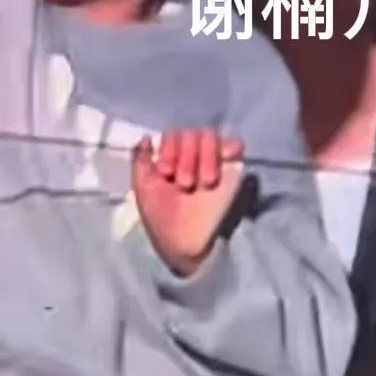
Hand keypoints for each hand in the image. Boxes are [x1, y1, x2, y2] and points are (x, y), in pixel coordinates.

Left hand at [132, 128, 243, 275]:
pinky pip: (234, 145)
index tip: (166, 173)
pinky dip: (230, 146)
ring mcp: (212, 159)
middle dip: (187, 156)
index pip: (173, 133)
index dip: (170, 149)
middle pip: (192, 132)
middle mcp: (191, 153)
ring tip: (203, 182)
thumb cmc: (161, 217)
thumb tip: (147, 137)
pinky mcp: (231, 169)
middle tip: (185, 183)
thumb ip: (140, 161)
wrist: (184, 242)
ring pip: (210, 136)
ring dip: (205, 156)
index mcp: (171, 155)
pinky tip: (224, 159)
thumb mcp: (143, 189)